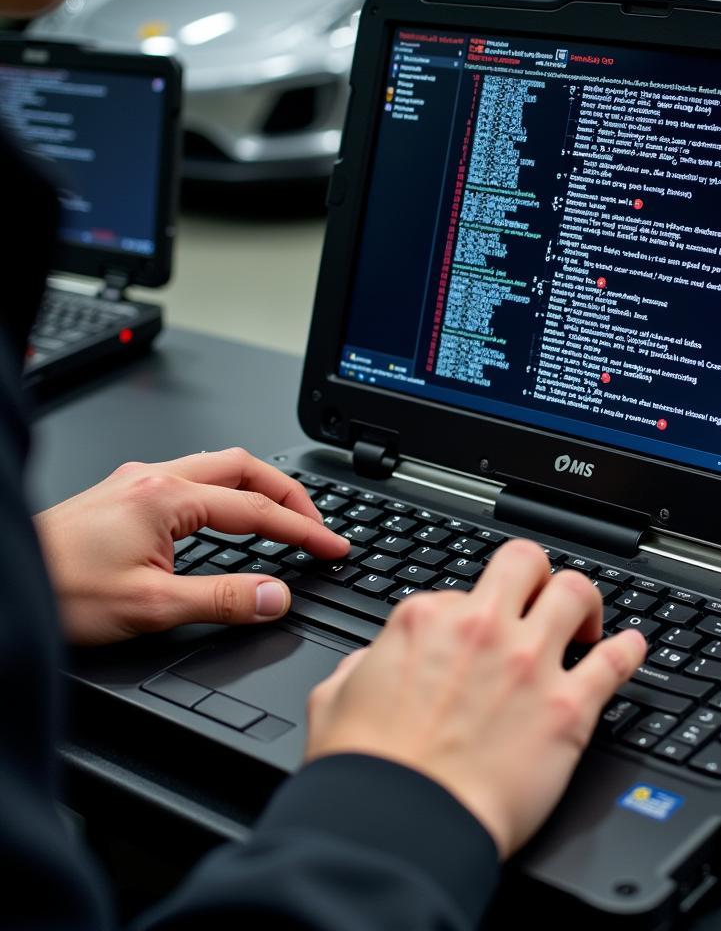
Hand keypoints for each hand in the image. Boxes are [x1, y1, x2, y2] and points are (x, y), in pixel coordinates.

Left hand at [34, 447, 348, 645]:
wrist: (5, 581)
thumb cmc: (58, 590)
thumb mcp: (150, 607)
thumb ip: (223, 599)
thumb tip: (277, 596)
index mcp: (166, 498)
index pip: (256, 510)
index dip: (303, 530)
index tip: (333, 546)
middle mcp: (154, 479)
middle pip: (244, 467)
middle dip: (289, 494)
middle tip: (317, 524)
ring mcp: (137, 482)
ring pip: (218, 468)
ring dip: (258, 489)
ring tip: (284, 517)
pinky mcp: (124, 495)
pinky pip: (193, 479)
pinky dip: (228, 493)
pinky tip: (229, 516)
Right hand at [305, 539, 645, 858]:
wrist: (402, 826)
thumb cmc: (368, 771)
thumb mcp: (335, 697)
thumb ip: (362, 665)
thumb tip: (376, 659)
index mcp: (426, 620)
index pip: (459, 592)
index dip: (468, 615)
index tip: (474, 636)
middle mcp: (482, 628)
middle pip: (526, 562)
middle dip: (536, 575)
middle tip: (540, 598)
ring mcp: (529, 663)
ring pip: (576, 592)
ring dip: (585, 602)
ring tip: (587, 621)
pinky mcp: (567, 708)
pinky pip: (614, 662)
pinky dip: (628, 650)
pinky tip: (632, 647)